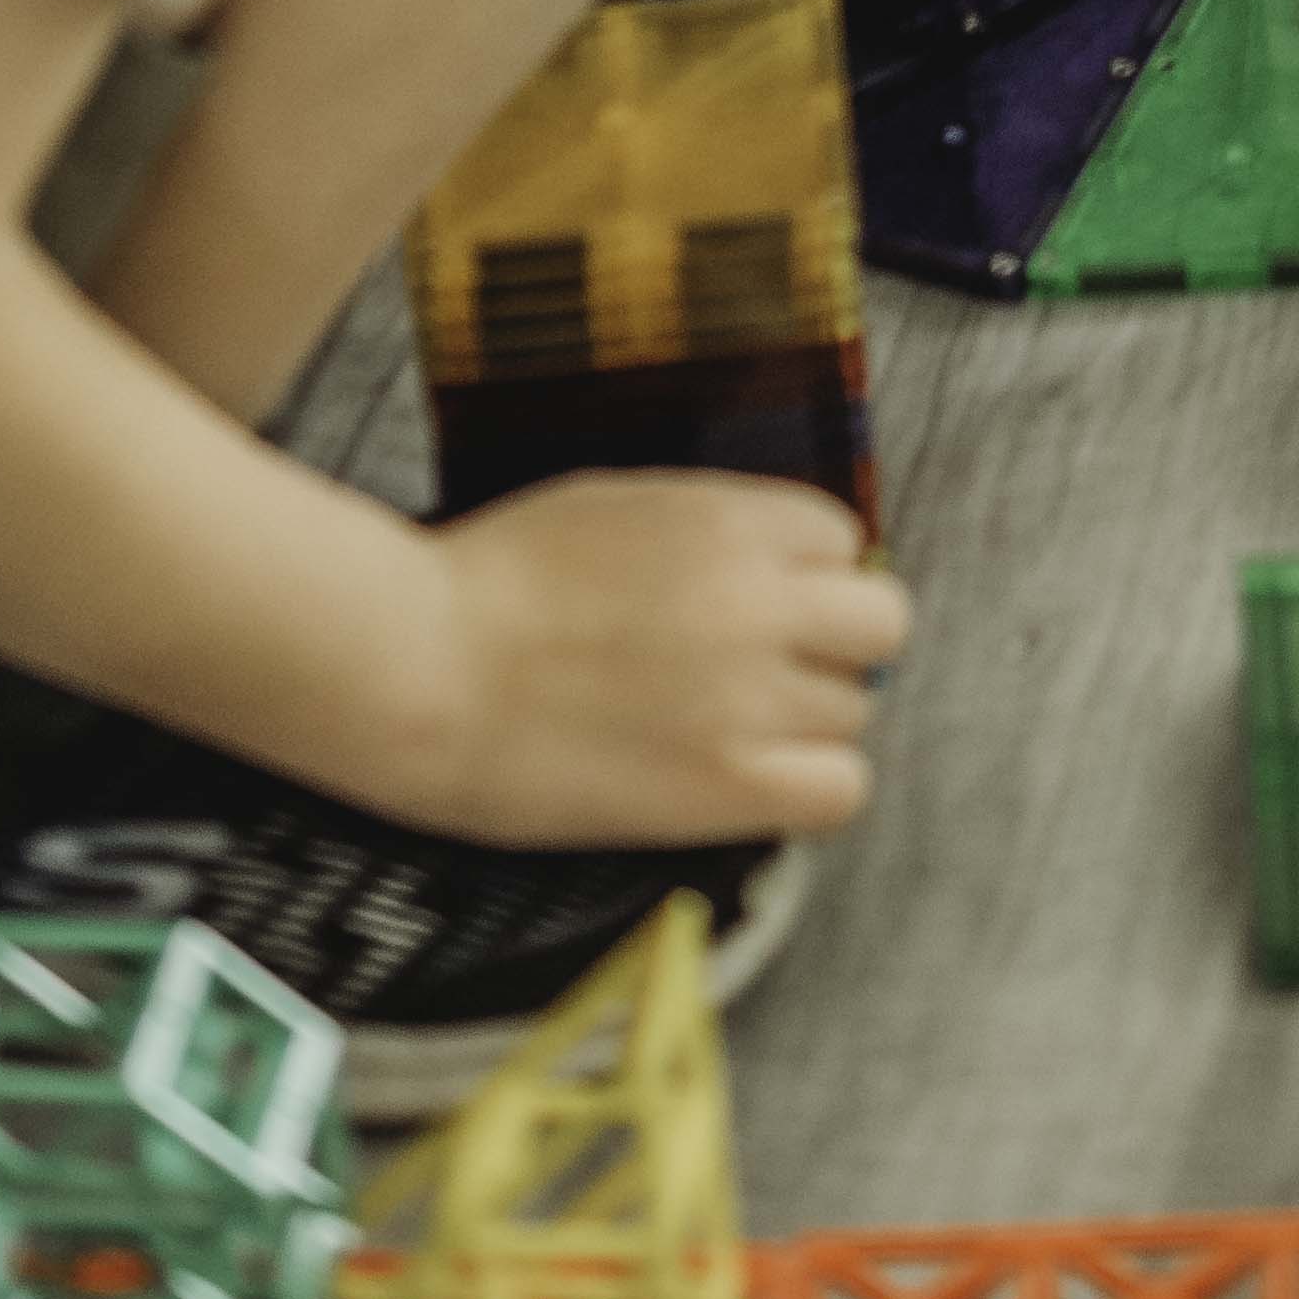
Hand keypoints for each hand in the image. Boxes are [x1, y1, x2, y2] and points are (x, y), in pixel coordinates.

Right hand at [387, 474, 910, 848]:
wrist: (420, 665)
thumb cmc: (495, 578)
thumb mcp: (618, 505)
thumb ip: (708, 528)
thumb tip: (769, 561)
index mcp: (732, 521)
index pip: (842, 538)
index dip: (805, 574)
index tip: (764, 602)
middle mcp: (760, 603)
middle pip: (879, 624)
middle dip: (837, 644)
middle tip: (775, 670)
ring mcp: (746, 698)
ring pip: (857, 714)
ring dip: (812, 723)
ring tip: (741, 736)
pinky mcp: (718, 788)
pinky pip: (835, 793)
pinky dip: (811, 790)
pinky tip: (752, 785)